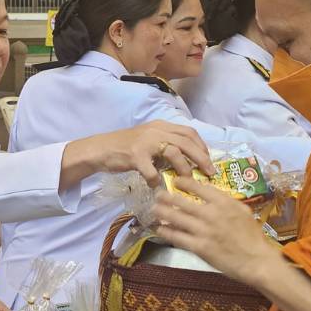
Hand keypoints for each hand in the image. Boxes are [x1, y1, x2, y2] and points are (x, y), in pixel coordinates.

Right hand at [69, 121, 212, 186]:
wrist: (101, 149)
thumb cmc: (125, 146)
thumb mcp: (148, 139)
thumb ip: (165, 144)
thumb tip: (186, 159)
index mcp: (161, 126)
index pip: (189, 132)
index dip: (202, 145)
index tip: (208, 159)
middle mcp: (156, 130)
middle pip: (186, 141)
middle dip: (201, 158)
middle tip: (209, 172)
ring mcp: (145, 142)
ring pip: (174, 152)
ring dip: (184, 168)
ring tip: (187, 181)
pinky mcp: (135, 156)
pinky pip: (152, 171)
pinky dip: (156, 180)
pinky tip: (155, 185)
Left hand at [152, 174, 281, 287]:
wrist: (256, 260)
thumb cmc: (252, 236)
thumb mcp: (242, 211)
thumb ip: (226, 202)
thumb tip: (211, 195)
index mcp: (223, 202)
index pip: (198, 187)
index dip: (183, 182)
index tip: (175, 181)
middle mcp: (211, 213)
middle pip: (181, 202)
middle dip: (166, 197)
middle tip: (157, 195)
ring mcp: (203, 230)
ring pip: (176, 218)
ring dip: (162, 212)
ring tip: (153, 209)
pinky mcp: (199, 247)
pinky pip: (177, 237)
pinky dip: (166, 232)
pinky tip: (159, 229)